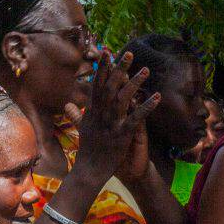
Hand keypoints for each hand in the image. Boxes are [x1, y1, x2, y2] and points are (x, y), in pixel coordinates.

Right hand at [66, 50, 160, 181]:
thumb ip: (76, 114)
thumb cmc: (87, 150)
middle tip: (129, 53)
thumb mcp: (81, 129)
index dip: (103, 68)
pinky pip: (135, 118)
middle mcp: (101, 114)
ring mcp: (111, 124)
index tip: (107, 52)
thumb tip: (68, 103)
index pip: (97, 84)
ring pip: (122, 98)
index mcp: (92, 111)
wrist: (89, 171)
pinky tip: (156, 97)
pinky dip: (146, 107)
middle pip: (110, 86)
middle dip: (119, 69)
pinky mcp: (121, 135)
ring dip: (134, 83)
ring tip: (146, 70)